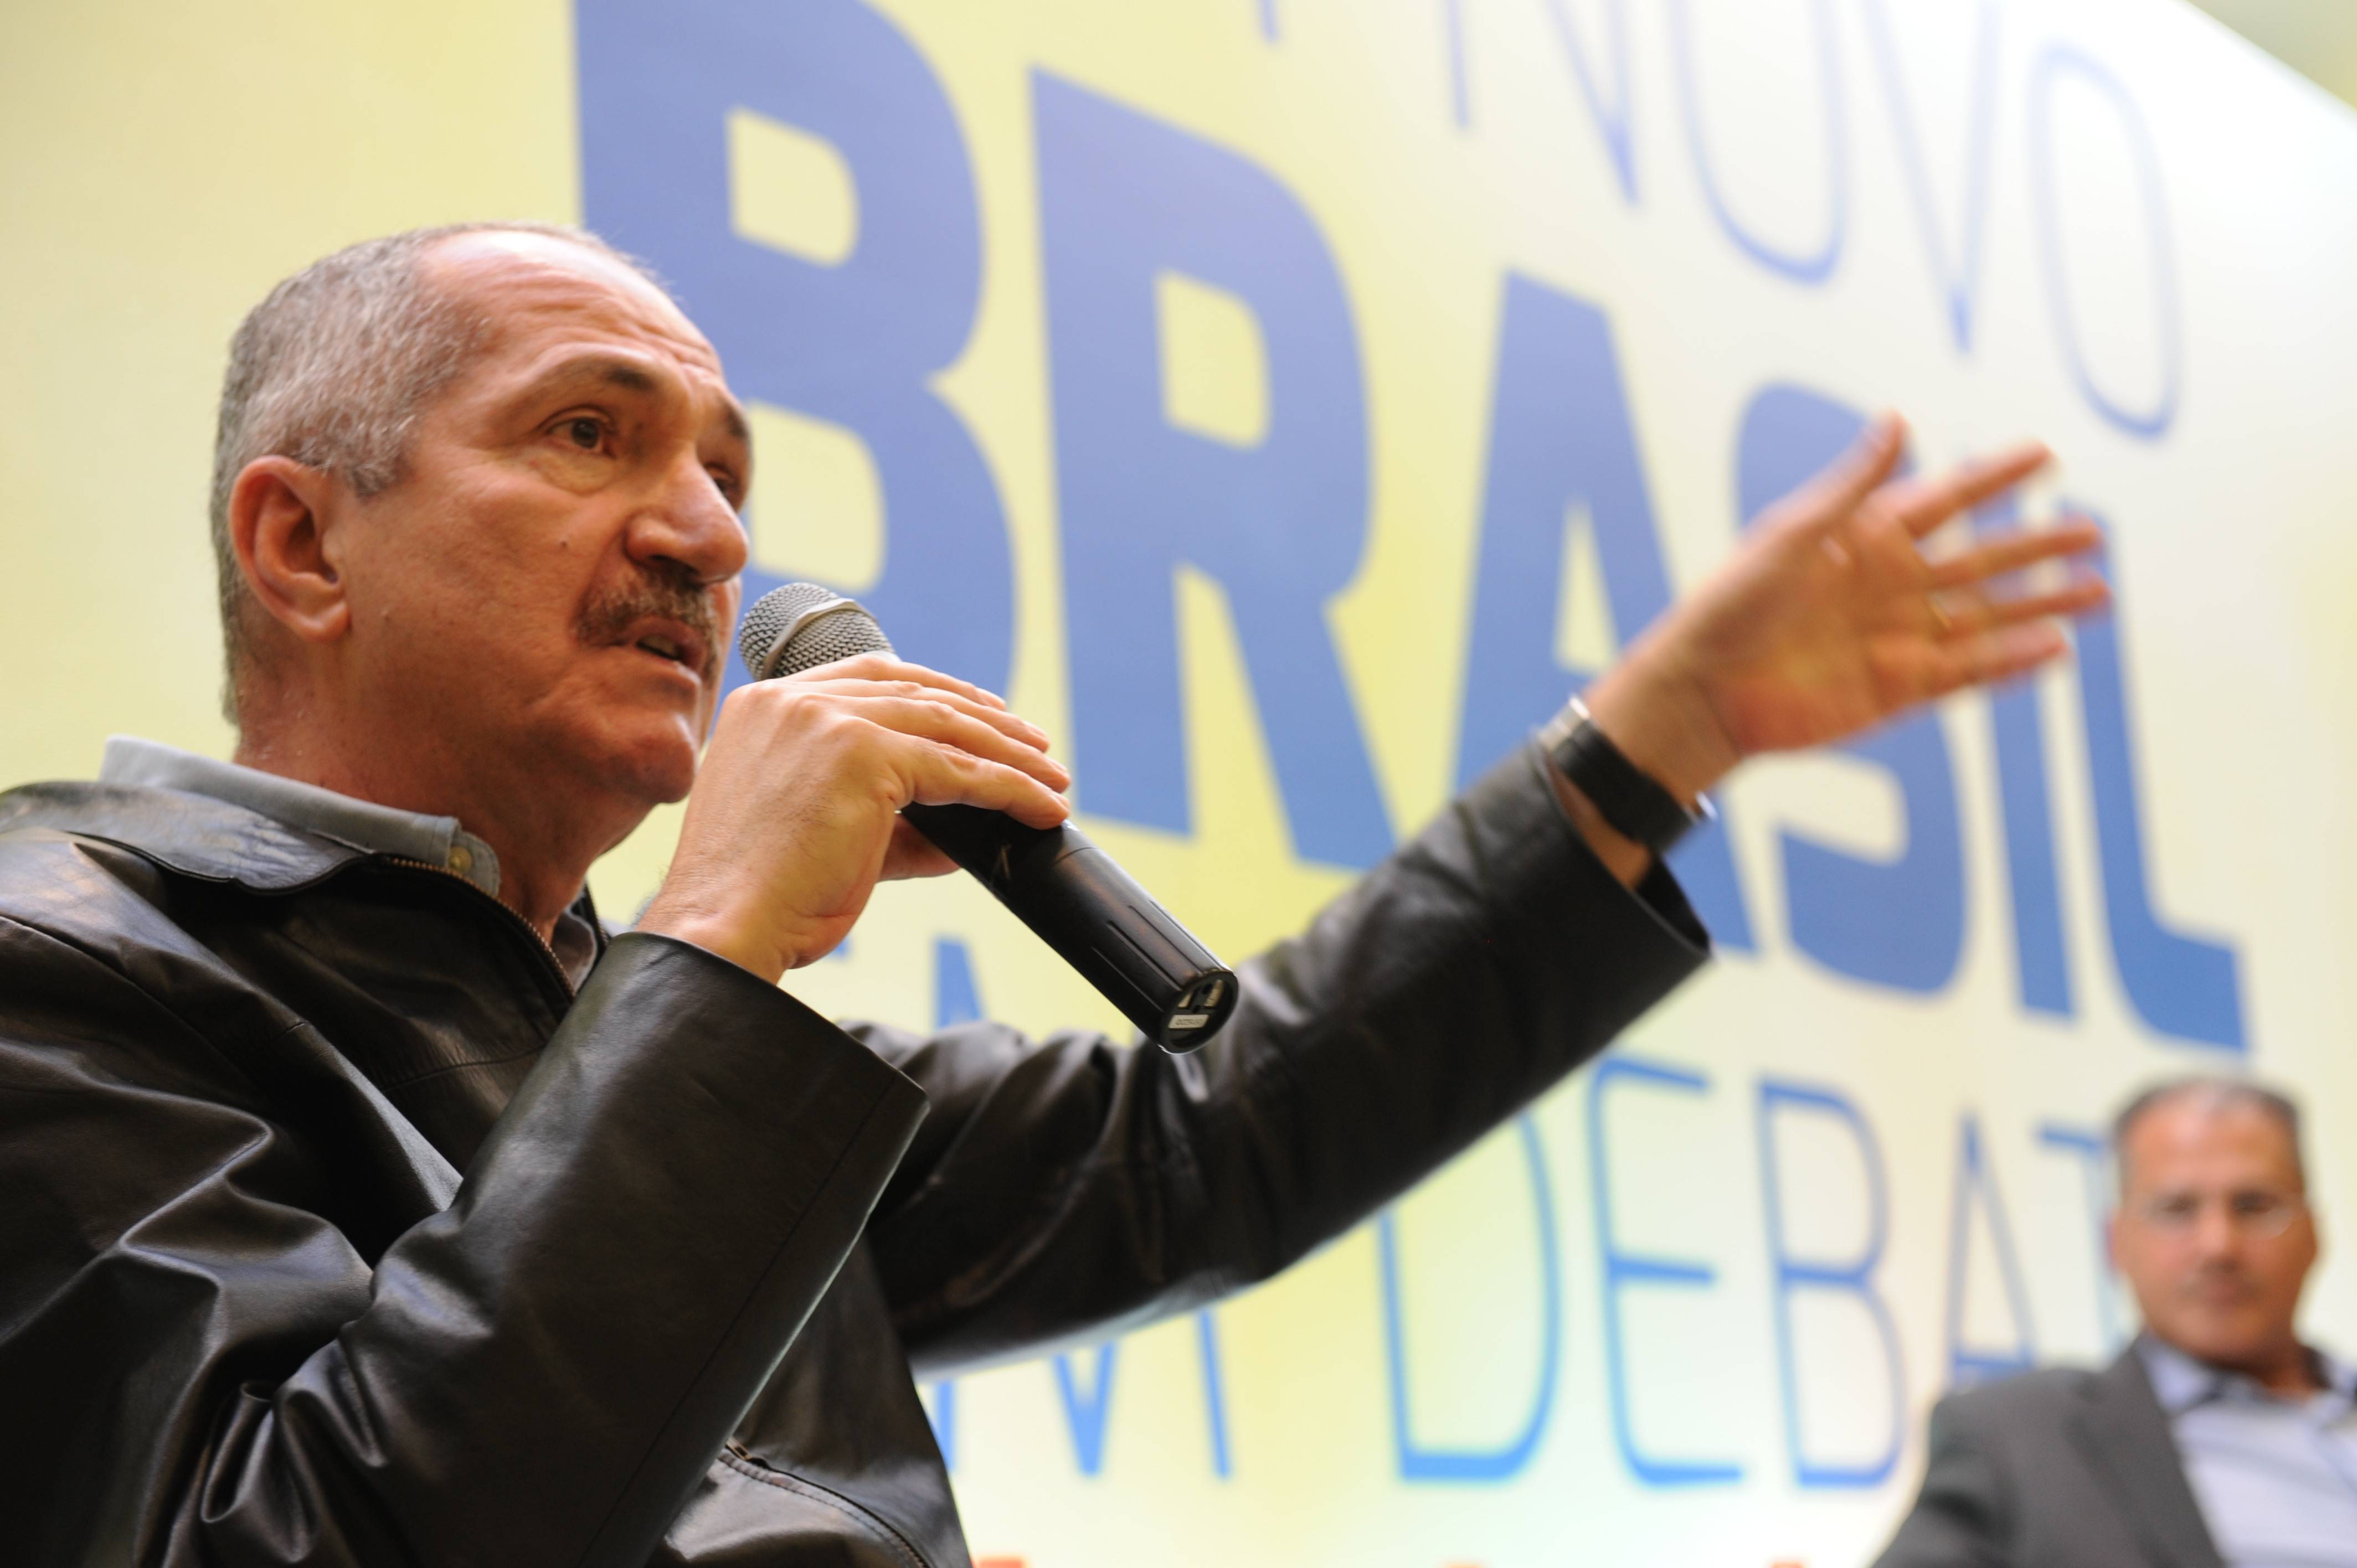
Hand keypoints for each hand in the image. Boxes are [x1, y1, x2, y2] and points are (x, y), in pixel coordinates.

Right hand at [637, 655, 1068, 981]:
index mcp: (766, 706)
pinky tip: (1041, 806)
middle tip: (1034, 744)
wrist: (724, 929)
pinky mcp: (862, 754)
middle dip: (986, 718)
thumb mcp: (822, 835)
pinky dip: (1010, 787)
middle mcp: (792, 700)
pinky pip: (959, 768)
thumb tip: (960, 833)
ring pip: (946, 725)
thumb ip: (888, 822)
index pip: (869, 677)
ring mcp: (826, 720)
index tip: (982, 712)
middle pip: (916, 692)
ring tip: (1052, 777)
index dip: (936, 692)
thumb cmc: (762, 898)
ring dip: (1010, 752)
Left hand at [1584, 413, 2108, 806]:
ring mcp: (1899, 637)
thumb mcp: (1791, 534)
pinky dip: (2011, 662)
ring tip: (2099, 592)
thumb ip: (1853, 485)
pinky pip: (1968, 672)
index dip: (1994, 477)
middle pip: (1981, 561)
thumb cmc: (1732, 605)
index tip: (2046, 453)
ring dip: (2041, 604)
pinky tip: (2055, 648)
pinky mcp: (1899, 689)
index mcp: (1865, 539)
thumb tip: (1898, 417)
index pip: (1945, 499)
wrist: (1704, 690)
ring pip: (1987, 617)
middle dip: (2037, 546)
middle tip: (2094, 532)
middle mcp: (1891, 586)